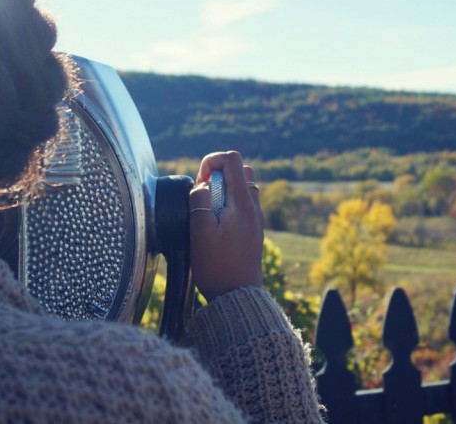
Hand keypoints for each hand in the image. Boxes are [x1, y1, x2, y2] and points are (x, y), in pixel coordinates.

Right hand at [188, 150, 263, 301]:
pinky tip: (215, 225)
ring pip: (242, 187)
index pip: (232, 159)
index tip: (199, 183)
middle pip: (241, 170)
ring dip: (223, 190)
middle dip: (218, 174)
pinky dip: (228, 204)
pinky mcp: (253, 231)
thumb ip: (200, 200)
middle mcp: (253, 207)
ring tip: (207, 211)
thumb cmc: (216, 266)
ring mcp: (255, 219)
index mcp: (242, 202)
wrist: (237, 297)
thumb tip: (203, 185)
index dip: (211, 162)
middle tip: (203, 194)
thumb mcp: (200, 231)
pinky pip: (242, 204)